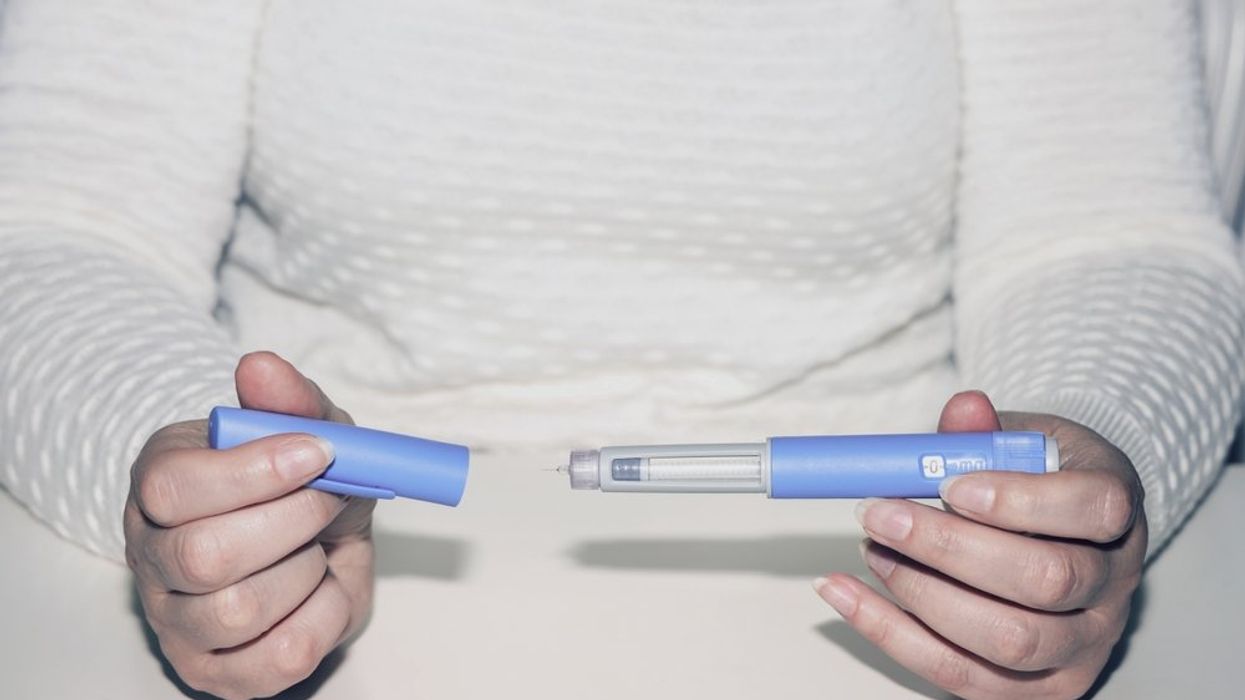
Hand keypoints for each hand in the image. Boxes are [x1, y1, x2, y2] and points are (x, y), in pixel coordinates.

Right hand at [124, 352, 375, 699]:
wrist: (325, 545)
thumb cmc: (305, 483)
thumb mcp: (310, 430)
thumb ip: (290, 399)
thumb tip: (260, 367)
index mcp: (158, 484)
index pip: (173, 486)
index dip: (255, 471)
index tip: (317, 453)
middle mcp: (152, 556)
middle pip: (205, 556)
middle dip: (294, 522)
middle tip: (328, 500)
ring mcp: (178, 621)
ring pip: (240, 611)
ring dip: (308, 571)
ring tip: (316, 548)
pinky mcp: (217, 672)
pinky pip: (279, 658)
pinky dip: (324, 617)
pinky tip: (321, 589)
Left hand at [814, 391, 1146, 698]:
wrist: (1047, 529)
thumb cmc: (1032, 479)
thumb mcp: (1017, 439)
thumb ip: (987, 430)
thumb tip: (964, 410)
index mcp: (1115, 512)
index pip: (1094, 510)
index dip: (1019, 500)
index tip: (948, 483)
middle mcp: (1111, 587)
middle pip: (1045, 581)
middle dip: (948, 547)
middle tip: (880, 514)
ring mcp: (1081, 646)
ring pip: (1008, 640)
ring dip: (920, 594)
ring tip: (871, 548)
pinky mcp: (1037, 690)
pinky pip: (960, 675)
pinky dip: (891, 634)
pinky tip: (844, 592)